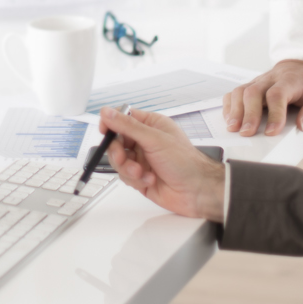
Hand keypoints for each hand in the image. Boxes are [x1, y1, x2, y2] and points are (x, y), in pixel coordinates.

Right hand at [99, 107, 225, 221]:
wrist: (197, 191)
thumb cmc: (186, 162)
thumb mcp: (154, 139)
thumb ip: (128, 126)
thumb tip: (107, 112)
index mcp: (150, 125)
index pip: (123, 119)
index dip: (111, 124)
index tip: (104, 130)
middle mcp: (145, 142)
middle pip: (116, 142)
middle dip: (118, 152)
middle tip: (123, 157)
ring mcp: (142, 160)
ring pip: (119, 162)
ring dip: (128, 169)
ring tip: (141, 173)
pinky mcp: (141, 178)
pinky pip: (126, 177)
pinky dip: (136, 180)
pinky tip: (150, 180)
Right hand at [222, 58, 302, 136]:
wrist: (302, 66)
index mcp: (291, 80)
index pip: (277, 94)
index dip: (274, 113)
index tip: (272, 131)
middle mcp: (271, 79)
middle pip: (254, 92)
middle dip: (249, 114)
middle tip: (247, 133)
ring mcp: (259, 81)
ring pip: (241, 91)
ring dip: (235, 110)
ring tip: (234, 128)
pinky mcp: (251, 86)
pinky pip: (234, 92)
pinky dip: (229, 105)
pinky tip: (230, 119)